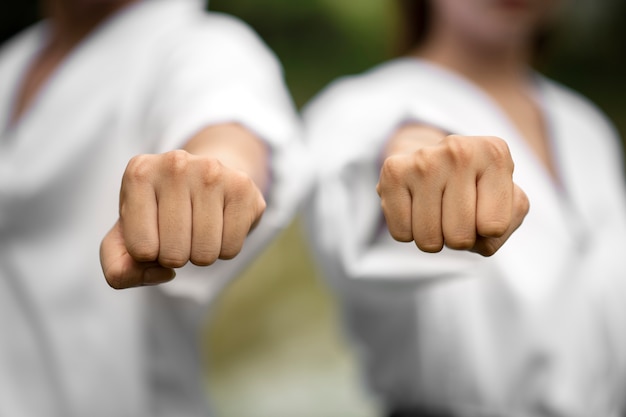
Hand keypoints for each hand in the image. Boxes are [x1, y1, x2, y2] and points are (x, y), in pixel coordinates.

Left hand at [100, 149, 265, 288]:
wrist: (207, 179)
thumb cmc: (161, 213)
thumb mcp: (126, 237)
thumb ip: (118, 269)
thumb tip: (162, 273)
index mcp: (138, 173)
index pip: (141, 250)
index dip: (148, 256)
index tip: (154, 233)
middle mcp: (174, 164)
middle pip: (174, 253)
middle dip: (176, 256)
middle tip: (180, 234)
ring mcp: (211, 171)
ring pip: (204, 253)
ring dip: (201, 254)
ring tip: (199, 229)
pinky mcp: (242, 186)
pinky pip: (231, 248)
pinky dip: (225, 249)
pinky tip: (220, 225)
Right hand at [376, 134, 528, 255]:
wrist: (430, 162)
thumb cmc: (474, 191)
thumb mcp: (507, 203)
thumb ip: (508, 222)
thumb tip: (483, 229)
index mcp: (495, 155)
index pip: (493, 228)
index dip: (487, 231)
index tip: (482, 208)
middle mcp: (459, 150)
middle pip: (460, 237)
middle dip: (458, 238)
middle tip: (455, 214)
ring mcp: (423, 159)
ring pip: (428, 239)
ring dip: (433, 237)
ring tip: (436, 211)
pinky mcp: (393, 171)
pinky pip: (401, 233)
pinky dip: (408, 231)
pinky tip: (414, 208)